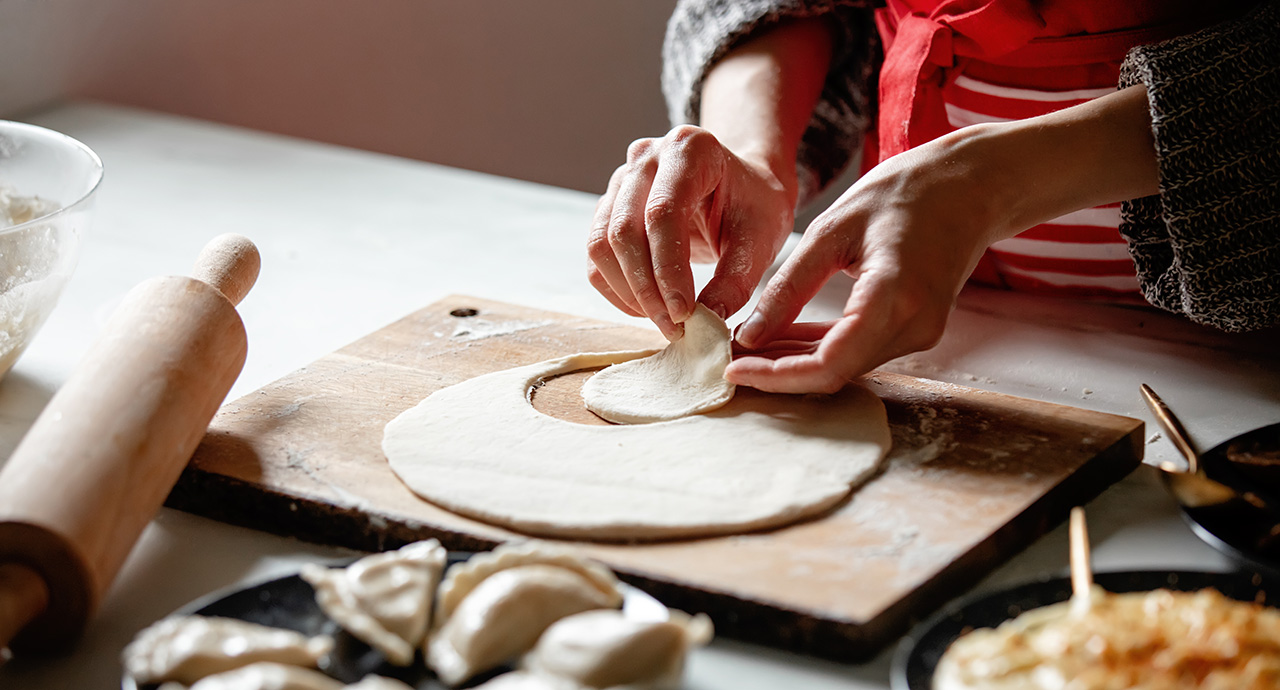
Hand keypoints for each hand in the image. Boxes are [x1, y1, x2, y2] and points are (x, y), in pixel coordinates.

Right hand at [586, 125, 795, 338]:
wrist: (741, 186)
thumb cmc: (754, 206)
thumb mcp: (760, 240)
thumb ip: (736, 280)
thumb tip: (707, 321)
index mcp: (690, 149)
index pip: (662, 213)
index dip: (668, 269)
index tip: (685, 313)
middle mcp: (646, 157)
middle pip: (624, 230)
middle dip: (646, 288)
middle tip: (674, 326)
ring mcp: (622, 179)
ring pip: (601, 244)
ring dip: (627, 292)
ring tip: (662, 320)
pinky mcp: (610, 205)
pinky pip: (596, 253)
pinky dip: (616, 287)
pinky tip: (646, 307)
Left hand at [726, 128, 1008, 393]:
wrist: (971, 186)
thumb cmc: (904, 193)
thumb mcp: (832, 230)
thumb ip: (789, 287)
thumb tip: (748, 336)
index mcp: (894, 296)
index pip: (829, 364)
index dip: (777, 376)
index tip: (732, 368)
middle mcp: (914, 326)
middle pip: (835, 374)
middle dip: (777, 374)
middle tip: (727, 359)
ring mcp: (921, 333)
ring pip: (845, 368)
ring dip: (794, 363)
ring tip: (746, 347)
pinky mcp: (916, 329)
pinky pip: (858, 352)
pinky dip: (818, 350)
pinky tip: (781, 338)